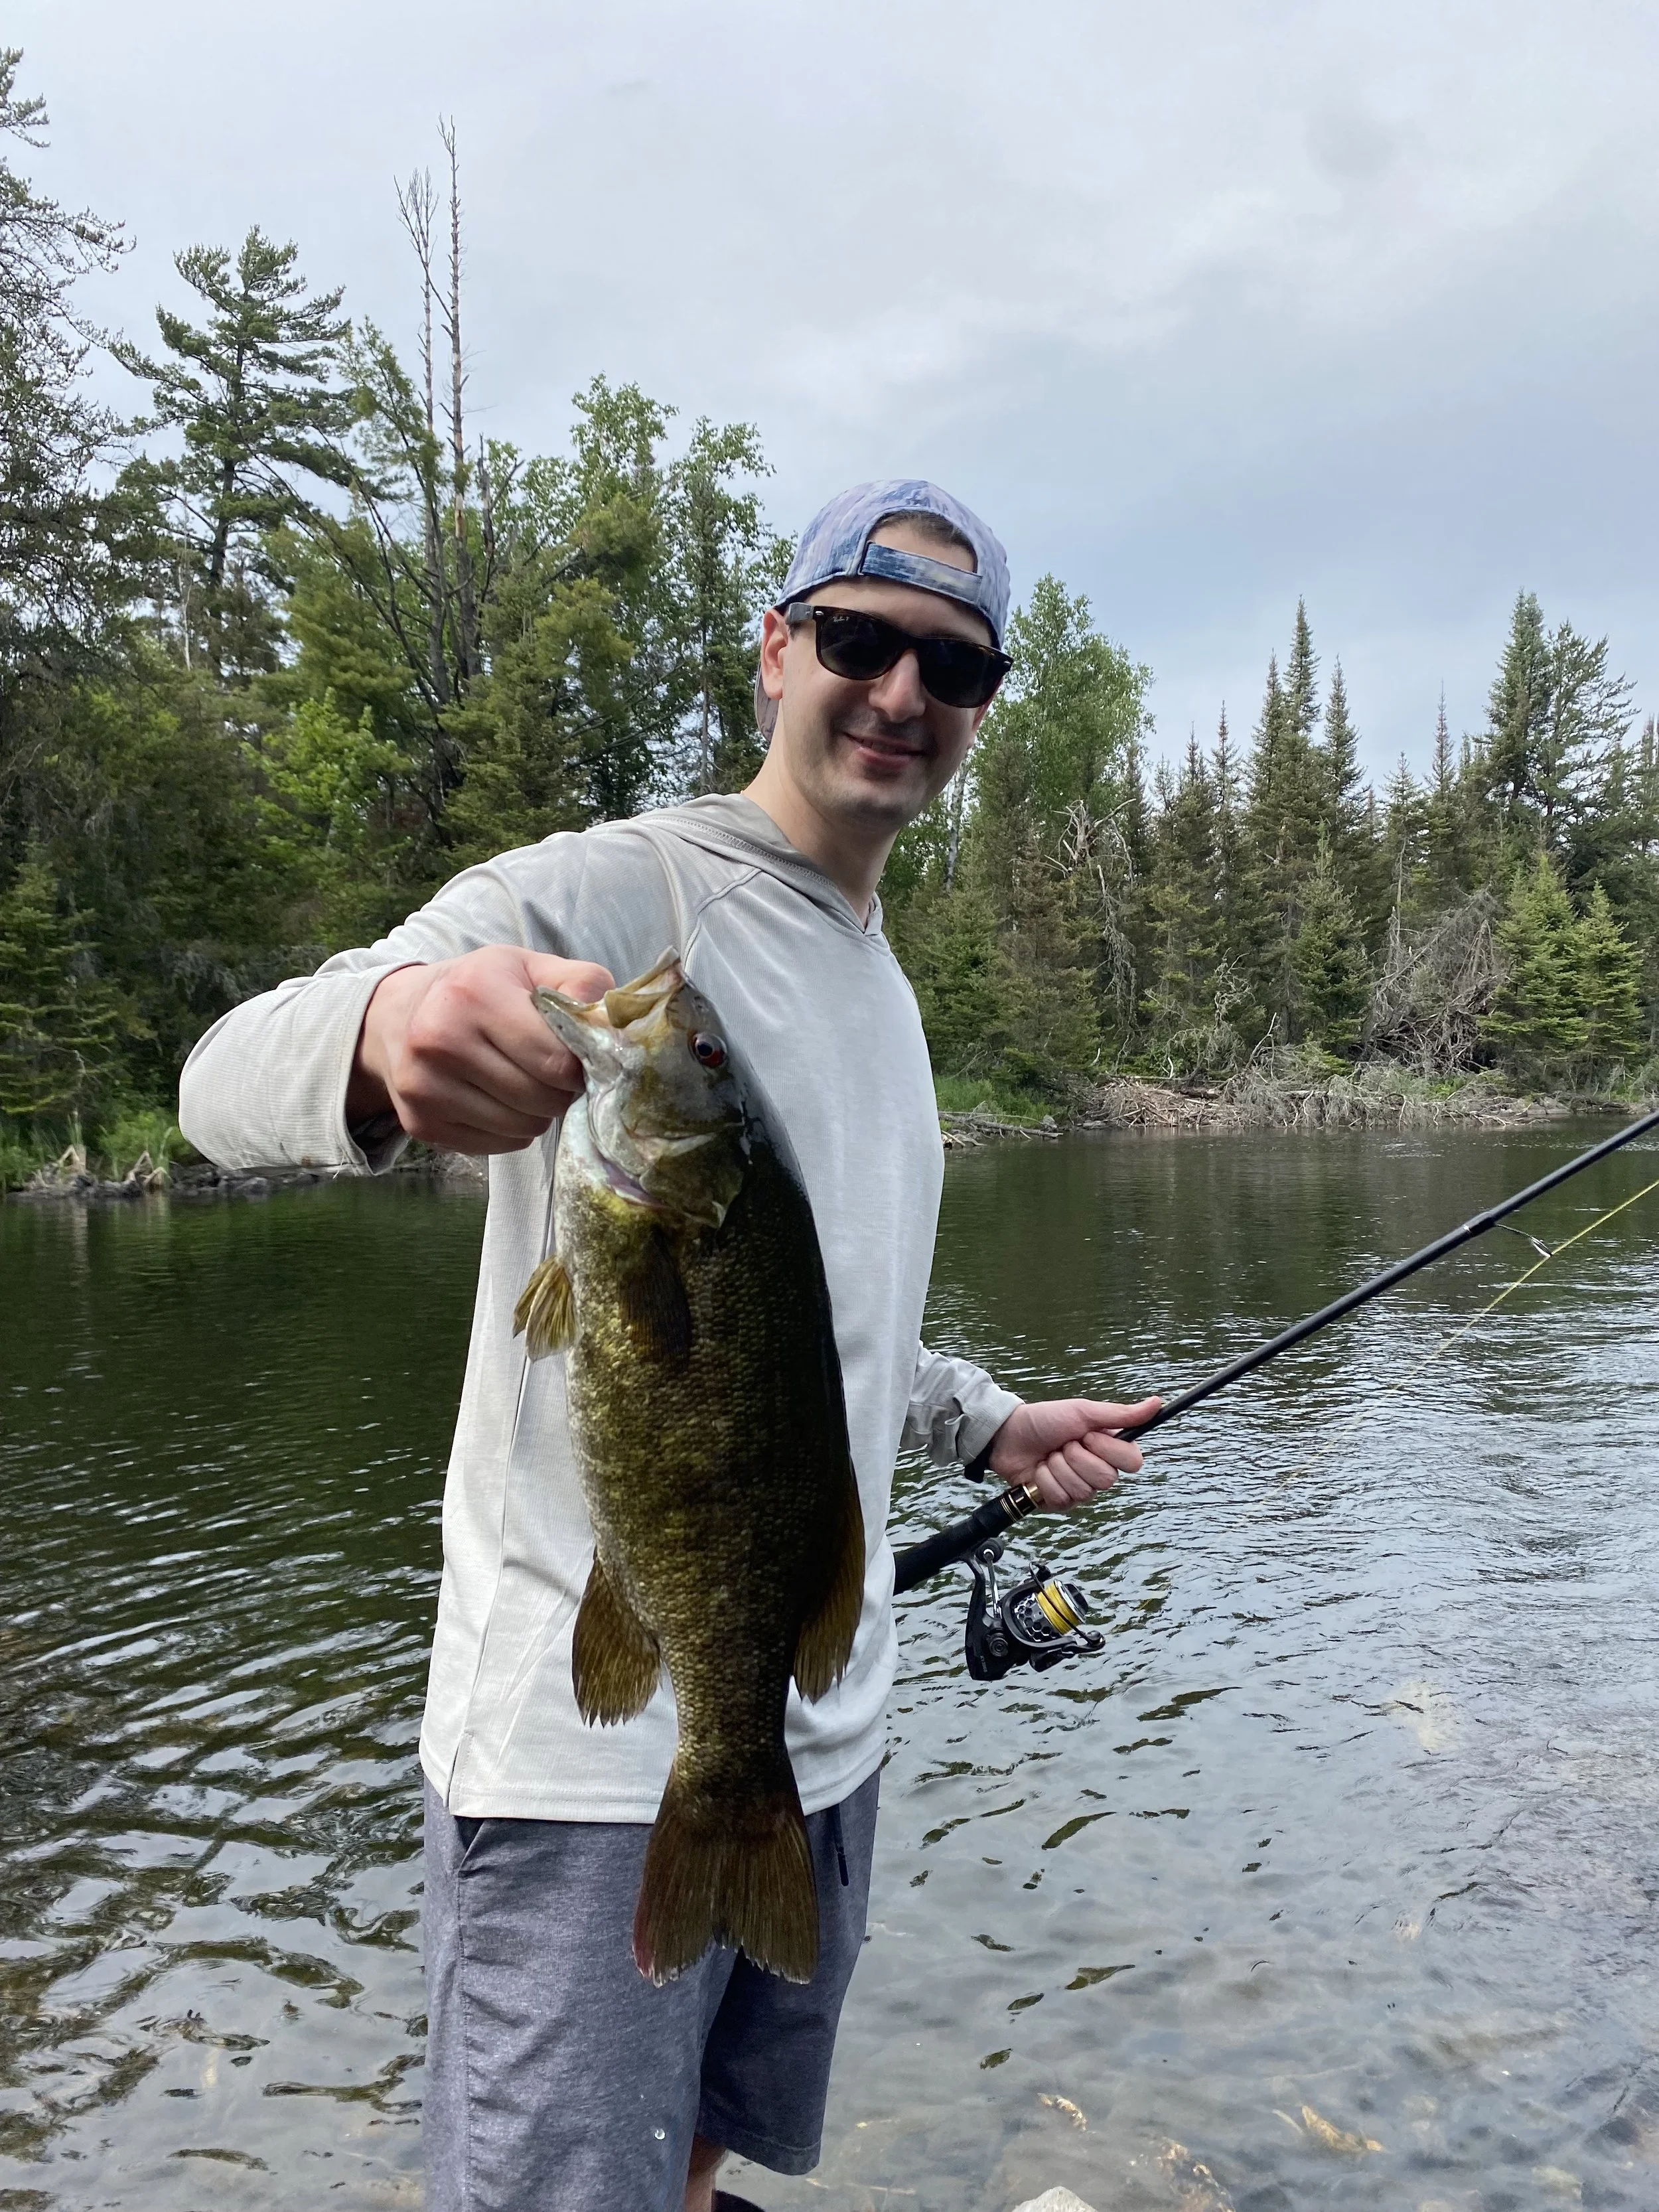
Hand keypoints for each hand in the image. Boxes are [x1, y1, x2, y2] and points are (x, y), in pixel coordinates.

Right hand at [347, 945, 613, 1153]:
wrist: (397, 1014)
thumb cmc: (478, 988)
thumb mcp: (528, 967)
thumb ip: (581, 985)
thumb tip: (613, 1027)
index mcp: (474, 994)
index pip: (557, 1061)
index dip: (580, 1066)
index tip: (576, 1058)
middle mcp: (440, 1040)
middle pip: (541, 1099)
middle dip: (560, 1091)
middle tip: (552, 1073)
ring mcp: (424, 1087)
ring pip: (522, 1129)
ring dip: (538, 1114)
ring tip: (524, 1083)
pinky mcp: (421, 1125)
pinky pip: (497, 1147)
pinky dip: (511, 1132)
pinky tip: (498, 1101)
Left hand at [984, 1395, 1161, 1509]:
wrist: (1009, 1435)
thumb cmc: (1046, 1419)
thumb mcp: (1083, 1412)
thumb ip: (1121, 1414)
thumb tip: (1157, 1402)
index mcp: (1109, 1449)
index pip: (1133, 1463)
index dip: (1108, 1450)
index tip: (1088, 1435)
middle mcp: (1099, 1472)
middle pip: (1106, 1479)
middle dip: (1077, 1457)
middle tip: (1064, 1444)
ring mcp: (1080, 1490)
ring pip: (1082, 1490)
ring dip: (1059, 1467)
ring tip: (1049, 1455)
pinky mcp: (1060, 1503)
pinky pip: (1061, 1498)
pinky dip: (1045, 1480)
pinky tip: (1039, 1470)